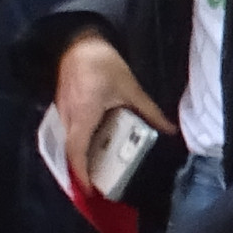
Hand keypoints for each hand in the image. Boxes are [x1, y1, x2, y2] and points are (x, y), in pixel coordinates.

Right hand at [51, 34, 165, 177]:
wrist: (79, 43)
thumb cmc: (104, 64)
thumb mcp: (131, 89)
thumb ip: (150, 111)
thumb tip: (169, 130)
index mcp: (83, 115)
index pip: (76, 150)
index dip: (80, 172)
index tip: (89, 190)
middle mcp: (68, 116)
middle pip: (70, 150)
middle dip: (82, 170)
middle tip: (98, 185)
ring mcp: (62, 110)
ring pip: (68, 141)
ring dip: (80, 157)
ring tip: (98, 171)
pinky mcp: (63, 105)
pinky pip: (68, 131)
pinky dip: (79, 143)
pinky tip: (95, 147)